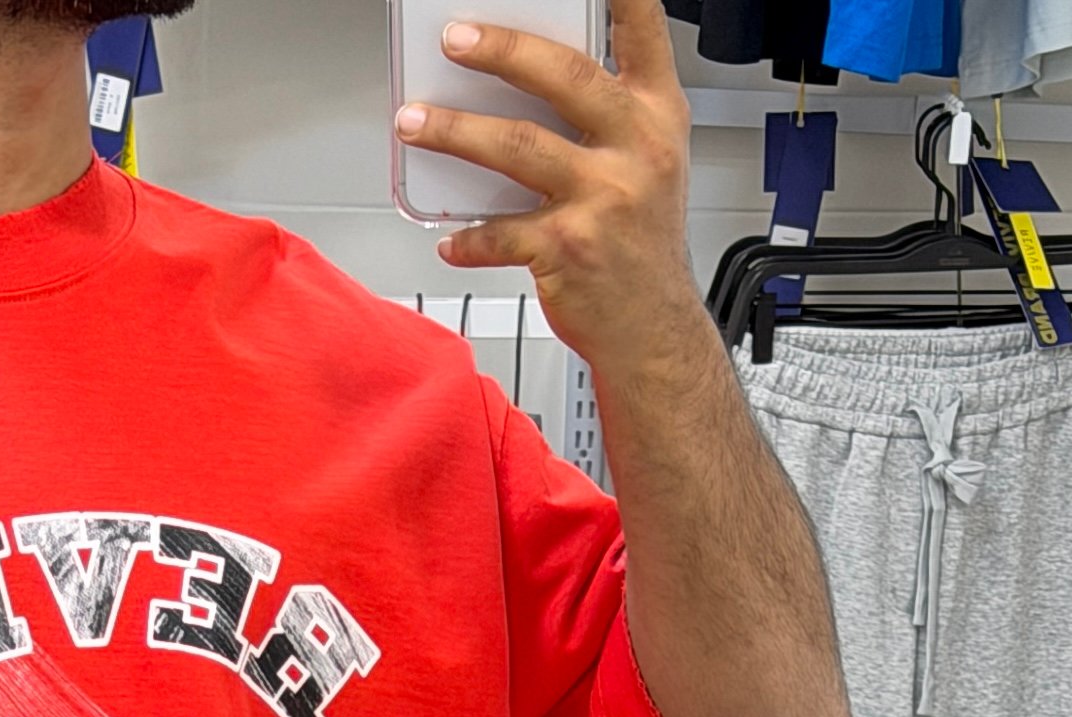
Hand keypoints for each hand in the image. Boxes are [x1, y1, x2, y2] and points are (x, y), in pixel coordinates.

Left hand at [395, 0, 698, 375]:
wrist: (654, 330)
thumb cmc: (643, 245)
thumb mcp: (651, 162)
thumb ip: (607, 114)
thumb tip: (527, 77)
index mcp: (657, 115)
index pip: (645, 31)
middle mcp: (635, 148)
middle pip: (563, 77)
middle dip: (502, 50)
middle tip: (454, 39)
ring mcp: (602, 198)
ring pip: (516, 147)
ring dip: (455, 131)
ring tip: (414, 122)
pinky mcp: (567, 250)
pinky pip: (500, 234)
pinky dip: (468, 237)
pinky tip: (449, 237)